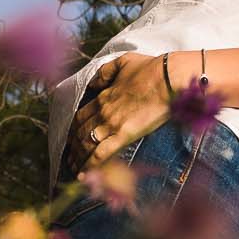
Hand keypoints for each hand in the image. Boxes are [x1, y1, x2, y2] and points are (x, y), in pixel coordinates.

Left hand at [67, 53, 170, 170]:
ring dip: (78, 158)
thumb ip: (105, 73)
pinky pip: (101, 154)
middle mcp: (102, 112)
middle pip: (80, 133)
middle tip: (70, 158)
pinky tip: (84, 176)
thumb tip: (94, 83)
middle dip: (73, 147)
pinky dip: (89, 166)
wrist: (168, 78)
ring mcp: (111, 124)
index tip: (72, 138)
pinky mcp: (124, 135)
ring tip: (74, 169)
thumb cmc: (151, 69)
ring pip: (86, 145)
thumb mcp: (123, 62)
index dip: (74, 129)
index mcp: (103, 96)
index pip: (81, 116)